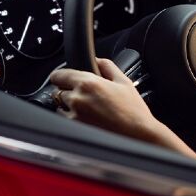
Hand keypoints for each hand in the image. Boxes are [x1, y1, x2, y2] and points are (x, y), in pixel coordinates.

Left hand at [49, 58, 195, 158]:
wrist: (137, 134)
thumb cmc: (133, 111)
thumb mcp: (124, 82)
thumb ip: (107, 66)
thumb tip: (97, 60)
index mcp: (88, 83)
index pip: (58, 75)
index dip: (61, 76)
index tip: (65, 79)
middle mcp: (77, 99)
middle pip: (58, 91)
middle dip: (68, 91)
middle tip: (85, 96)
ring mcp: (74, 116)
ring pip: (60, 106)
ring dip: (68, 106)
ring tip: (88, 110)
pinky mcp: (74, 129)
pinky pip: (65, 120)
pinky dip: (72, 118)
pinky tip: (88, 119)